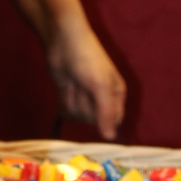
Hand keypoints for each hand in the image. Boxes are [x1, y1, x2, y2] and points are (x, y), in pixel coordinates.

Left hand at [45, 14, 125, 138]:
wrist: (63, 42)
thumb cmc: (88, 59)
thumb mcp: (101, 85)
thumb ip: (106, 112)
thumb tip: (110, 138)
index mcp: (117, 95)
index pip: (114, 121)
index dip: (103, 117)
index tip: (95, 102)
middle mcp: (103, 100)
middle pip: (93, 120)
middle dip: (85, 104)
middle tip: (83, 86)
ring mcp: (84, 99)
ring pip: (78, 116)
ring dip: (73, 100)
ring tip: (74, 83)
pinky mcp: (68, 97)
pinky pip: (66, 111)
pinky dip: (64, 100)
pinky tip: (65, 86)